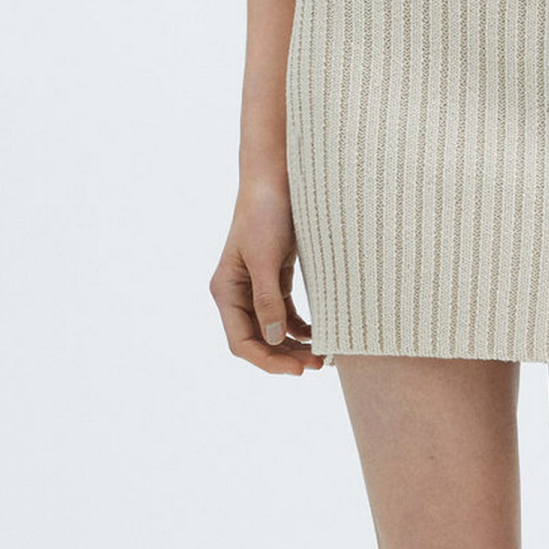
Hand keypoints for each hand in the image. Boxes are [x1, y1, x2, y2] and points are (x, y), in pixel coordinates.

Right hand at [210, 179, 327, 375]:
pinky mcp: (274, 278)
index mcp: (225, 291)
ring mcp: (256, 287)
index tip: (299, 369)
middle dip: (285, 357)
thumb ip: (267, 299)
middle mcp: (237, 294)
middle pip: (258, 341)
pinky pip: (286, 314)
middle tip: (318, 366)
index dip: (268, 360)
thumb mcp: (265, 258)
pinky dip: (301, 327)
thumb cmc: (265, 213)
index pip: (242, 342)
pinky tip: (320, 335)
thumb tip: (274, 339)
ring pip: (274, 331)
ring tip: (324, 356)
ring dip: (296, 346)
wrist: (276, 178)